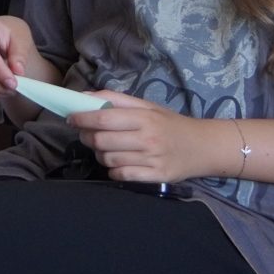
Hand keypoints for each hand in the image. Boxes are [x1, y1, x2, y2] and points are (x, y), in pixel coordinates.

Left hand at [67, 91, 215, 183]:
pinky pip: (122, 176)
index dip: (83, 118)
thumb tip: (85, 96)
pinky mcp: (155, 177)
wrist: (203, 147)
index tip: (71, 118)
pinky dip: (113, 171)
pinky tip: (117, 164)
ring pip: (109, 159)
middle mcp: (147, 138)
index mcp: (144, 117)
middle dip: (87, 137)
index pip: (104, 117)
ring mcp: (151, 160)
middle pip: (102, 140)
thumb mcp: (148, 106)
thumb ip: (117, 99)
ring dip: (99, 154)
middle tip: (85, 134)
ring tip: (104, 148)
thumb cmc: (170, 124)